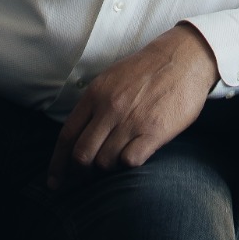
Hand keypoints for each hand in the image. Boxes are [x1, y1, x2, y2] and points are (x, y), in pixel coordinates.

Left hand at [47, 24, 218, 188]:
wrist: (184, 58)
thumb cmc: (148, 69)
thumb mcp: (112, 78)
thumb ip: (94, 104)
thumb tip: (79, 135)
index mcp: (95, 93)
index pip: (67, 135)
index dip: (57, 163)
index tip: (54, 181)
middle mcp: (109, 108)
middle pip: (81, 156)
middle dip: (80, 174)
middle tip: (85, 179)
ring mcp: (131, 121)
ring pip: (104, 162)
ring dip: (108, 168)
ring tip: (117, 159)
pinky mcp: (153, 132)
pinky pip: (129, 162)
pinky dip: (128, 164)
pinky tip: (135, 155)